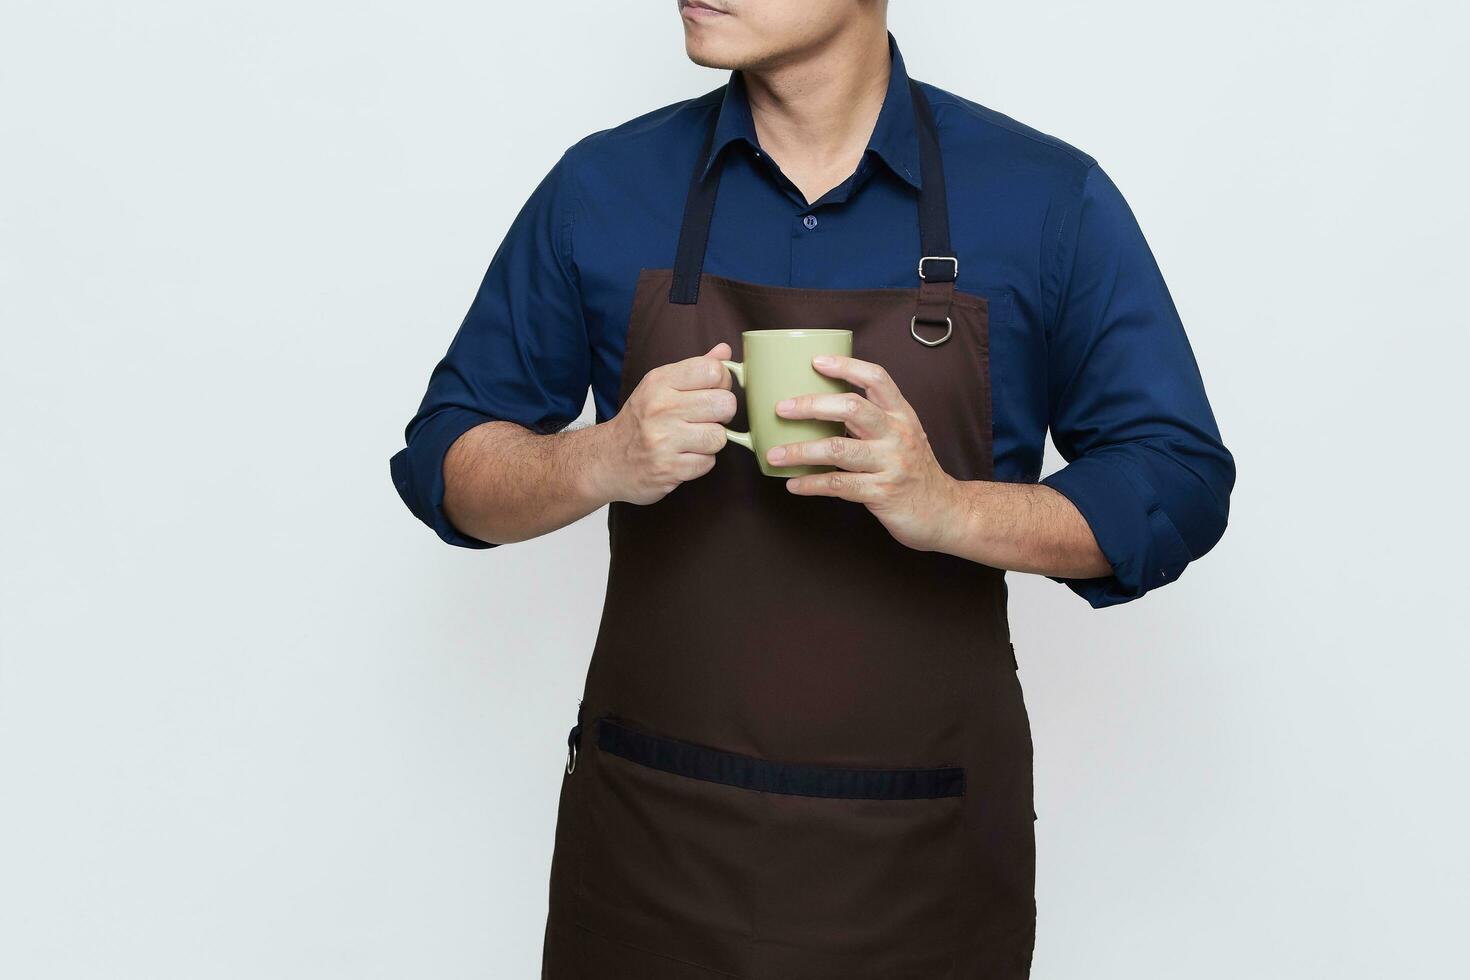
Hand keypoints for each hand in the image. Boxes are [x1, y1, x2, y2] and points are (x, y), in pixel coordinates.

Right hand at [595, 342, 735, 504]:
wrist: (607, 460)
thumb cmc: (640, 420)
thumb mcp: (660, 386)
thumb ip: (694, 369)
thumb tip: (725, 350)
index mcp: (660, 382)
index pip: (713, 370)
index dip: (723, 383)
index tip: (712, 392)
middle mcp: (661, 408)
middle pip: (724, 404)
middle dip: (722, 414)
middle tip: (706, 419)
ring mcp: (664, 440)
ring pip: (720, 437)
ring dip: (711, 441)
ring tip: (692, 439)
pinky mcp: (669, 469)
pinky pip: (708, 462)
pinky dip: (700, 462)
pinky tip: (683, 456)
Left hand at [767, 354, 959, 551]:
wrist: (946, 511)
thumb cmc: (914, 471)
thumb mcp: (901, 436)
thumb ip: (870, 421)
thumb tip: (820, 407)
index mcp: (901, 415)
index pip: (876, 379)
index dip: (846, 366)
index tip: (815, 361)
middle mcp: (898, 435)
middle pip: (852, 408)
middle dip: (812, 405)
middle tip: (781, 408)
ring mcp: (891, 464)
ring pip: (839, 449)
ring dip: (801, 450)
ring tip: (774, 454)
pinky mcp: (882, 492)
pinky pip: (839, 485)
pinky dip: (812, 484)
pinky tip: (793, 484)